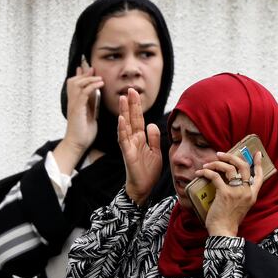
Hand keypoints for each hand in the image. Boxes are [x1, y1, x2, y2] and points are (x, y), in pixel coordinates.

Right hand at [63, 65, 103, 151]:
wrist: (78, 143)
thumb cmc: (84, 131)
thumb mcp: (90, 113)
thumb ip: (91, 102)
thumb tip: (95, 92)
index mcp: (75, 102)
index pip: (75, 83)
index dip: (81, 75)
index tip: (89, 68)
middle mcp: (72, 101)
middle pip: (74, 81)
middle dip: (84, 74)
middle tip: (94, 70)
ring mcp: (73, 104)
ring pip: (77, 84)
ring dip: (89, 79)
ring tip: (99, 78)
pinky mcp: (77, 109)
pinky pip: (83, 93)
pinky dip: (92, 86)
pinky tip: (100, 84)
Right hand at [118, 88, 162, 204]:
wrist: (143, 188)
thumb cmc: (148, 172)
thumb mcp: (156, 152)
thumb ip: (154, 138)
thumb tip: (152, 124)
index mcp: (141, 138)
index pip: (139, 119)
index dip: (137, 106)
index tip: (135, 93)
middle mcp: (133, 140)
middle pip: (132, 119)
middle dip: (131, 104)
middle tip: (129, 89)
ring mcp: (129, 146)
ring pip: (125, 126)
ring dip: (124, 112)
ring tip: (123, 99)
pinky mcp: (127, 154)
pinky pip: (123, 140)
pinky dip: (122, 130)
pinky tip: (121, 120)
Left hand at [197, 150, 264, 236]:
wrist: (223, 231)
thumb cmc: (229, 221)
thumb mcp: (241, 207)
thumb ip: (240, 195)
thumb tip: (230, 183)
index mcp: (252, 195)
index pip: (259, 176)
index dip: (258, 163)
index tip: (257, 153)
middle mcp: (246, 191)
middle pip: (243, 166)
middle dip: (232, 157)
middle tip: (221, 154)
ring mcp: (236, 191)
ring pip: (229, 168)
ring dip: (216, 163)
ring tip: (208, 164)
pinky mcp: (224, 193)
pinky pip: (215, 176)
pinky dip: (206, 172)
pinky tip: (200, 173)